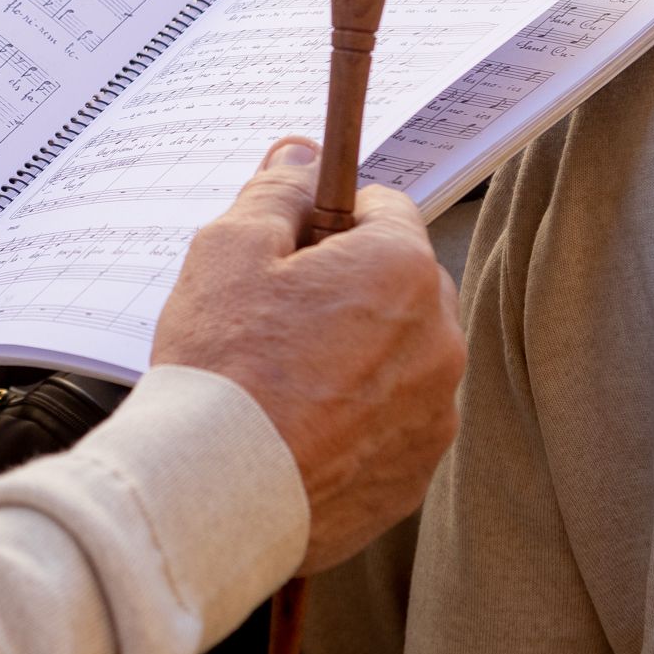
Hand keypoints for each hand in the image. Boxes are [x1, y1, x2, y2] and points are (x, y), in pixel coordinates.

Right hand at [149, 139, 463, 575]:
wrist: (215, 496)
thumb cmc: (222, 367)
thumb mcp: (229, 250)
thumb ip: (276, 193)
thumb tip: (301, 157)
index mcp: (403, 270)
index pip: (384, 211)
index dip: (329, 223)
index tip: (288, 248)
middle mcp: (439, 339)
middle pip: (398, 285)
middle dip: (347, 289)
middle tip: (273, 317)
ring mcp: (433, 414)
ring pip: (397, 358)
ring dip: (355, 357)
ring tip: (280, 384)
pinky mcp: (415, 475)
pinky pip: (391, 424)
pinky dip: (354, 422)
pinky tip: (296, 431)